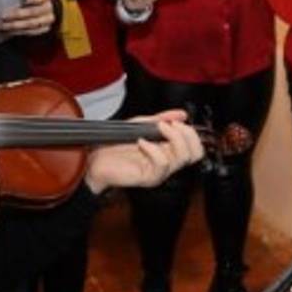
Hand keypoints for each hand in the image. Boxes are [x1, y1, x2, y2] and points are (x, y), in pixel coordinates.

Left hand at [0, 0, 53, 35]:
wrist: (42, 7)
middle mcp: (49, 7)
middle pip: (33, 12)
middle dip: (17, 14)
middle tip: (3, 16)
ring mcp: (48, 19)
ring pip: (31, 24)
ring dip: (15, 25)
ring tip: (3, 26)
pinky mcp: (45, 29)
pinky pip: (31, 32)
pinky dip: (19, 32)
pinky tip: (9, 31)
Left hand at [83, 110, 203, 193]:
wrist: (95, 160)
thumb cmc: (114, 145)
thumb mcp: (141, 125)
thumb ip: (162, 119)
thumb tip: (182, 114)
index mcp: (168, 152)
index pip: (195, 147)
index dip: (191, 132)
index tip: (175, 120)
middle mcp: (167, 163)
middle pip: (196, 154)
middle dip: (187, 134)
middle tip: (170, 125)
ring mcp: (159, 172)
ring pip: (182, 158)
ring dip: (171, 137)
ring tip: (155, 129)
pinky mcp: (149, 178)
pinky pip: (162, 163)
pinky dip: (153, 148)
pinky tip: (142, 142)